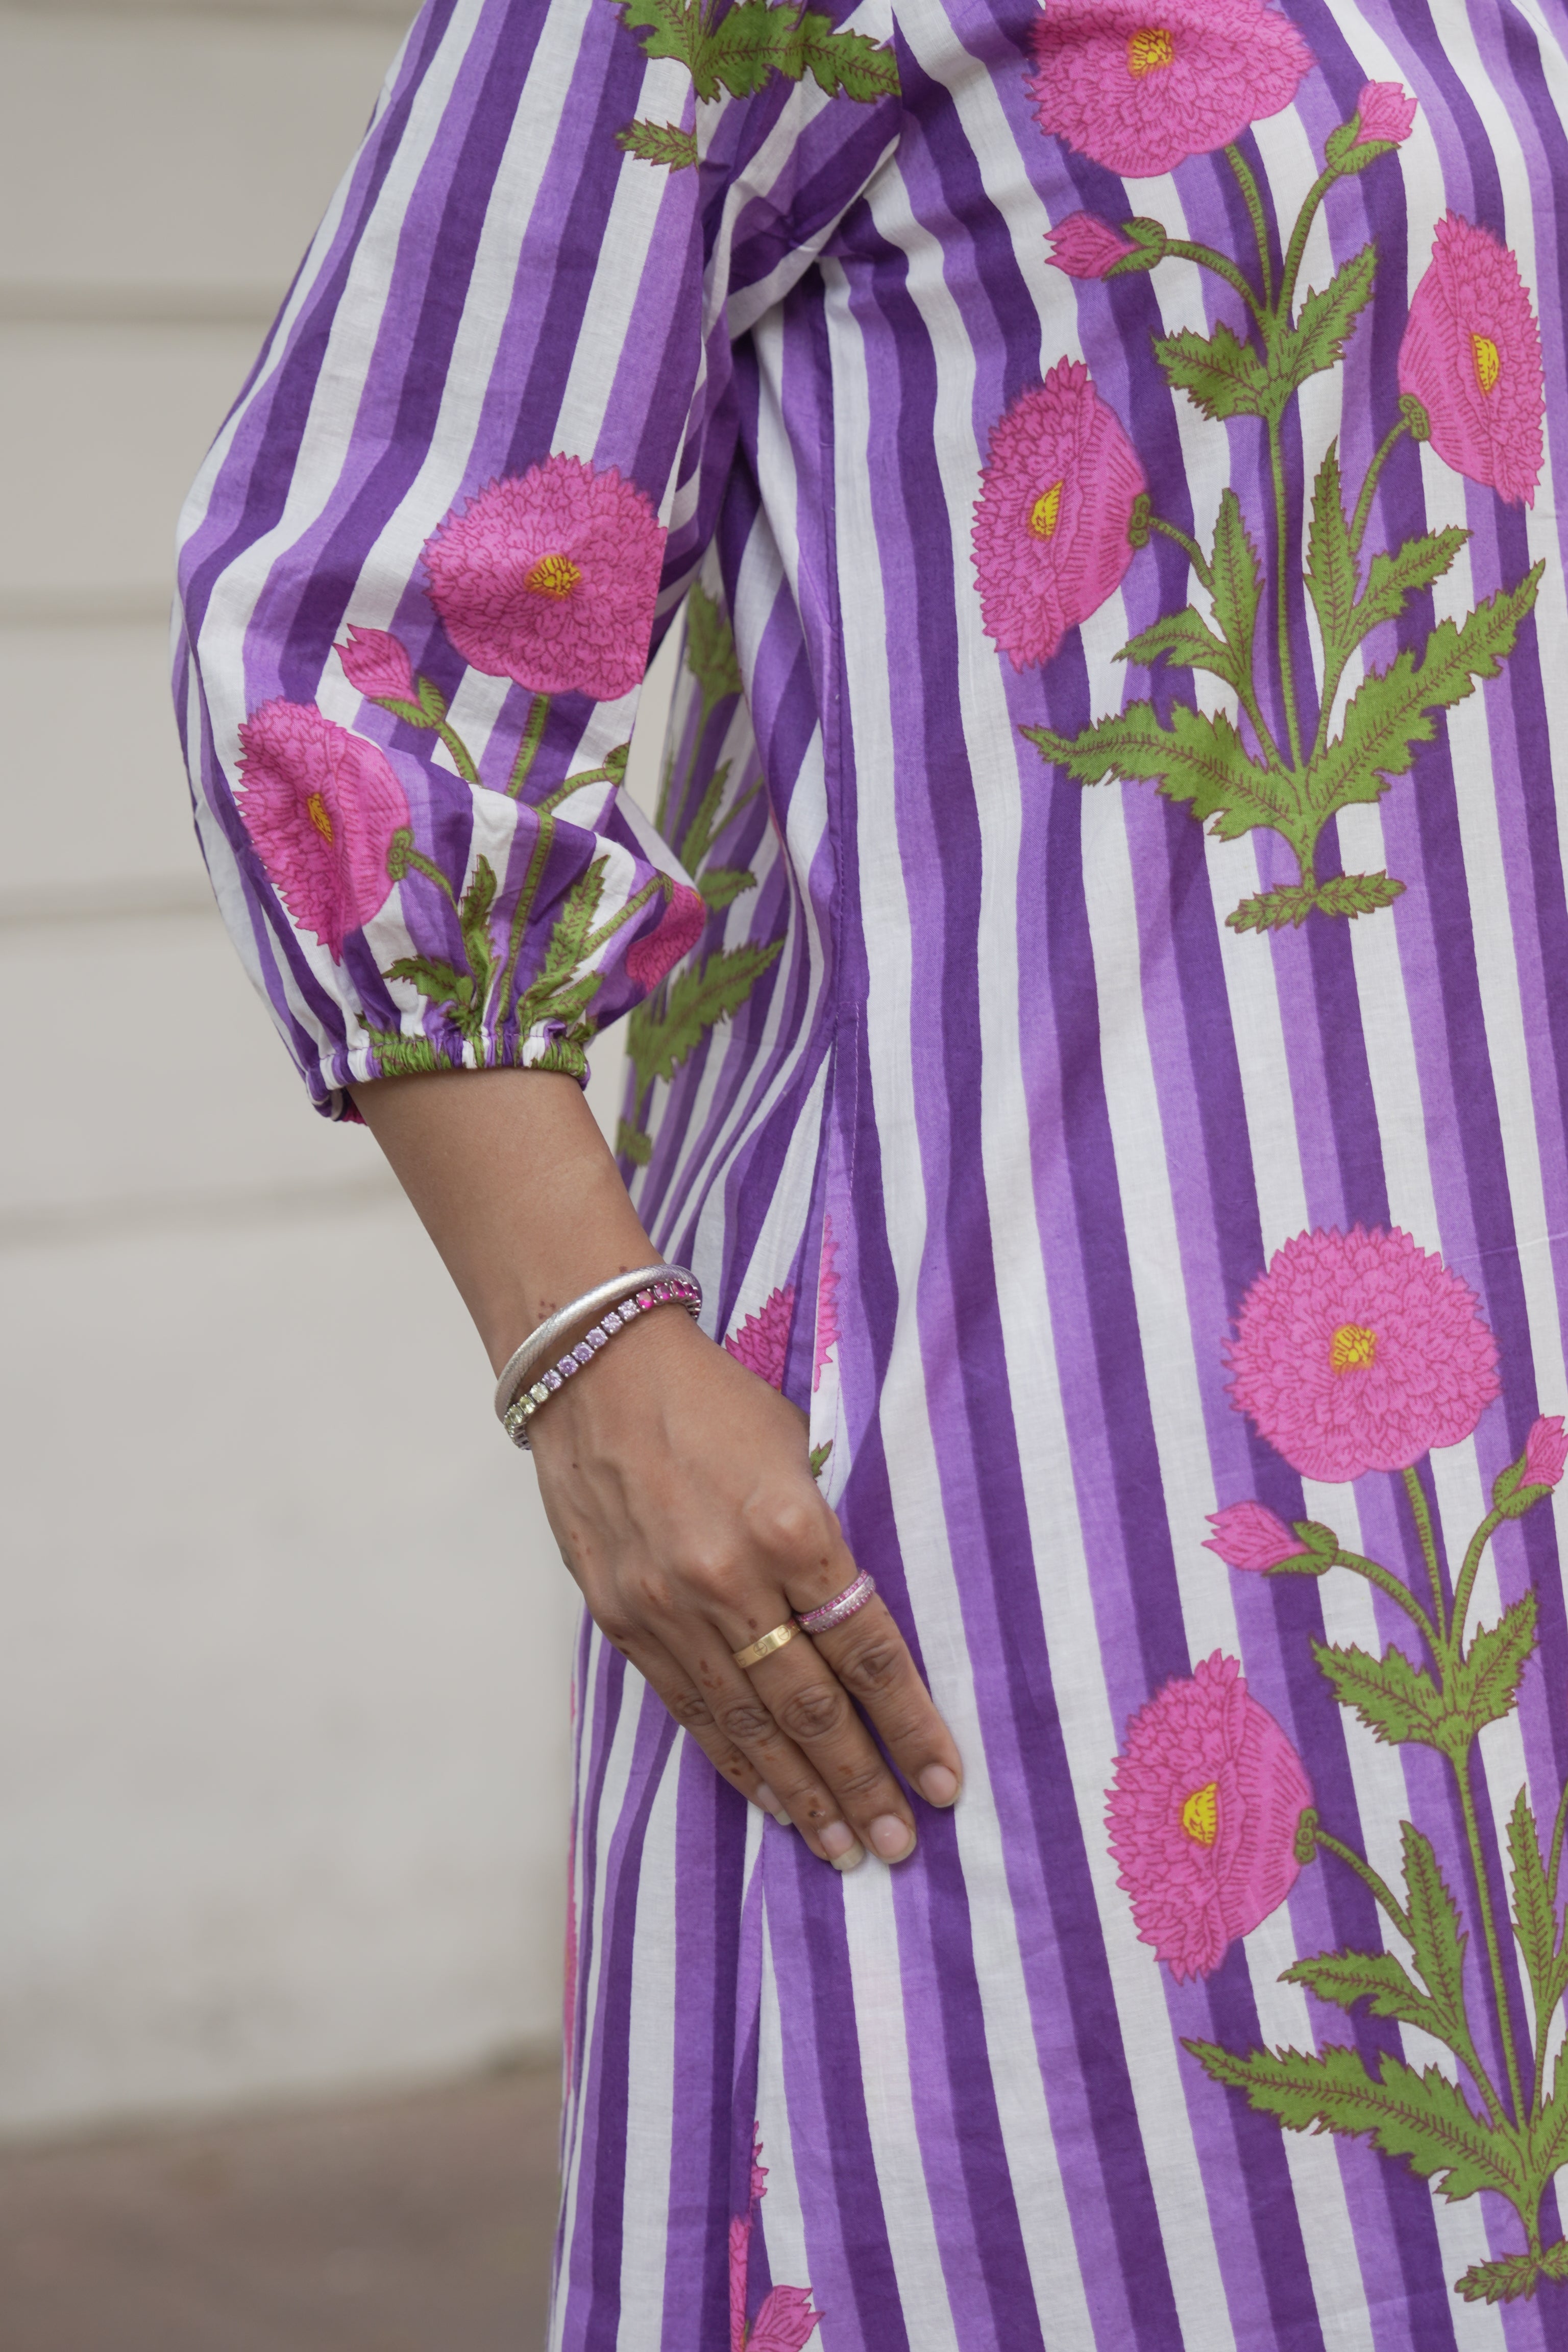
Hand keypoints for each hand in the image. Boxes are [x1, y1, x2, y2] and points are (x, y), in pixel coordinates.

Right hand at [531, 1305, 961, 1868]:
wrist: (593, 1369)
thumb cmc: (711, 1399)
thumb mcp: (794, 1448)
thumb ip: (826, 1538)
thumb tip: (859, 1620)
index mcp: (791, 1527)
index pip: (866, 1652)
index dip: (911, 1725)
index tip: (944, 1782)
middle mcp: (731, 1578)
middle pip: (813, 1708)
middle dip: (862, 1784)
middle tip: (901, 1846)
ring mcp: (670, 1607)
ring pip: (750, 1726)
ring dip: (803, 1796)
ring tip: (844, 1851)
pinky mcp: (623, 1620)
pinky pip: (691, 1709)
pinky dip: (735, 1762)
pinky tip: (772, 1803)